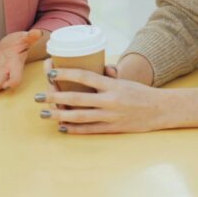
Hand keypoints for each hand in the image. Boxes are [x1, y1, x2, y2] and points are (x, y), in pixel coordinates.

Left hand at [0, 29, 42, 94]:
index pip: (16, 78)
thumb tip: (37, 32)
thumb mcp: (25, 38)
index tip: (8, 85)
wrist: (12, 45)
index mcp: (16, 66)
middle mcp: (7, 73)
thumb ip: (31, 36)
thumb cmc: (20, 43)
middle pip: (1, 82)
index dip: (12, 82)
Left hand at [34, 60, 167, 134]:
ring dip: (59, 115)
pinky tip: (62, 127)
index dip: (65, 74)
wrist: (160, 110)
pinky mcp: (113, 129)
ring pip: (80, 116)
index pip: (84, 76)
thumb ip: (105, 76)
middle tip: (37, 97)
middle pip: (77, 98)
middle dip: (54, 97)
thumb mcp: (122, 80)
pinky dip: (74, 129)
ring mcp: (111, 116)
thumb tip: (93, 66)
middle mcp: (110, 100)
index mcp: (111, 85)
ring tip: (44, 113)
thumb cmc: (139, 92)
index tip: (49, 73)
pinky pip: (90, 130)